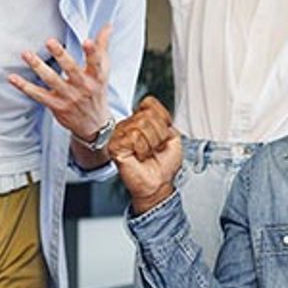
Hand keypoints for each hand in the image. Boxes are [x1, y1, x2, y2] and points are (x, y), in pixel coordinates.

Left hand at [9, 25, 111, 143]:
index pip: (97, 62)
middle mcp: (83, 86)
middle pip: (71, 69)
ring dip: (38, 66)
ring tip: (26, 54)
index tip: (87, 41)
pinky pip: (37, 95)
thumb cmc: (97, 90)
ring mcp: (68, 96)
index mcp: (97, 75)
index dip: (92, 52)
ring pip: (51, 80)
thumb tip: (108, 25)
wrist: (94, 124)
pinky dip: (24, 87)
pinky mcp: (55, 105)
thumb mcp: (103, 69)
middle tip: (49, 41)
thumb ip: (103, 46)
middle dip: (60, 55)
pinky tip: (13, 78)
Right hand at [110, 96, 181, 214]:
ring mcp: (119, 135)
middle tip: (155, 148)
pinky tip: (139, 157)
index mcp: (140, 121)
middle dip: (158, 134)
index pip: (149, 103)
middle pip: (147, 114)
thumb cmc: (164, 165)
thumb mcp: (172, 136)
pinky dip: (142, 149)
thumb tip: (155, 109)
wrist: (158, 184)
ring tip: (147, 153)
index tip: (162, 136)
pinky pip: (133, 136)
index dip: (162, 120)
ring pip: (141, 124)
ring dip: (151, 143)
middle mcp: (128, 125)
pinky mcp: (115, 145)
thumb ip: (165, 119)